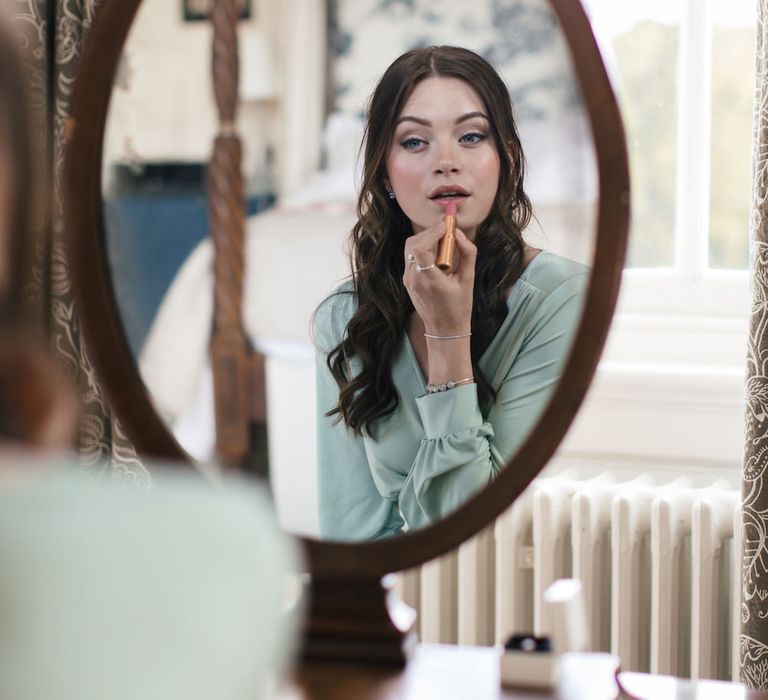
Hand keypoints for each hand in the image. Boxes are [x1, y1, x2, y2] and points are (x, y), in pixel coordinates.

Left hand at [402, 220, 476, 334]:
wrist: (444, 329)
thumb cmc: (459, 307)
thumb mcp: (469, 280)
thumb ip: (467, 254)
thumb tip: (459, 234)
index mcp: (430, 281)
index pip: (420, 249)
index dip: (432, 233)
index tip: (447, 227)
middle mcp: (414, 279)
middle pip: (413, 244)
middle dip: (430, 232)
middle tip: (447, 230)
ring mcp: (408, 280)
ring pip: (410, 248)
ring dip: (425, 239)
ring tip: (443, 239)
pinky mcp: (407, 280)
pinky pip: (411, 256)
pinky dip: (422, 248)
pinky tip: (437, 251)